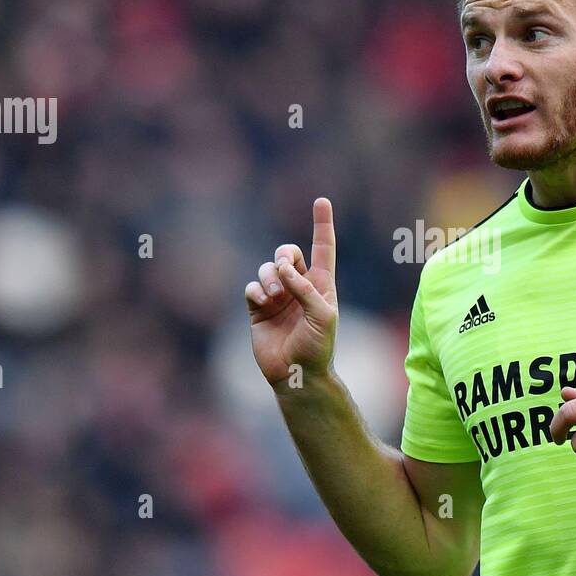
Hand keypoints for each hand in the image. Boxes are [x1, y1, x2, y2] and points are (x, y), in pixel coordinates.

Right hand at [245, 197, 338, 387]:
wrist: (296, 374)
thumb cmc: (318, 347)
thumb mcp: (323, 316)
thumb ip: (305, 289)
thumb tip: (283, 268)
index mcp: (321, 285)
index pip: (323, 249)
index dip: (322, 225)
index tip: (322, 201)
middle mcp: (298, 287)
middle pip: (288, 253)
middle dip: (284, 254)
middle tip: (284, 268)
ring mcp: (277, 297)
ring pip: (267, 269)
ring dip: (270, 277)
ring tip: (274, 295)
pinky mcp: (258, 309)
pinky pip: (252, 287)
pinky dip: (256, 290)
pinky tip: (263, 302)